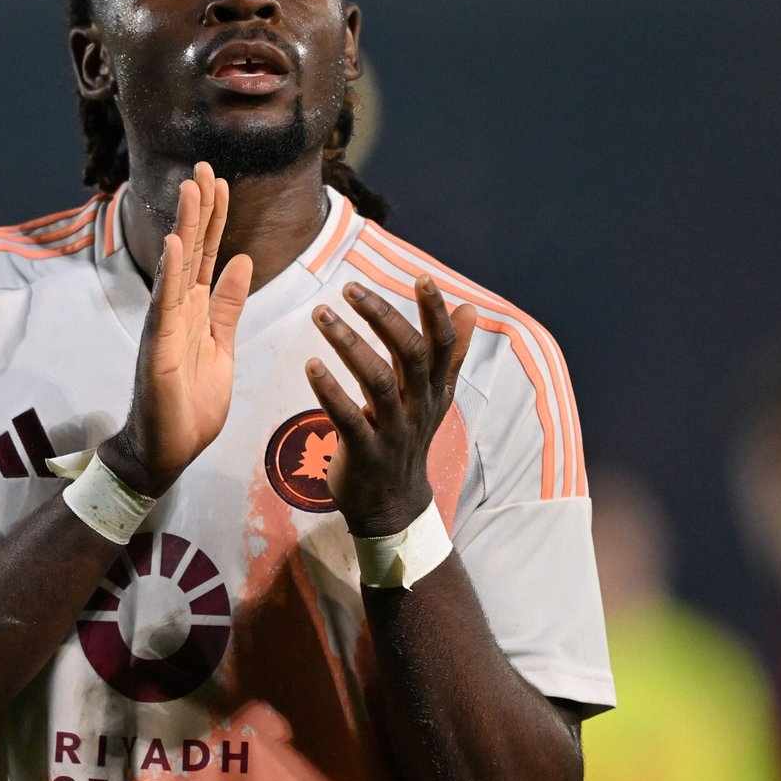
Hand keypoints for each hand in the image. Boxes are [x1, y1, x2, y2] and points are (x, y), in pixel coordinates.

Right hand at [103, 162, 252, 496]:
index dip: (214, 218)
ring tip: (191, 188)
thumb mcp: (222, 347)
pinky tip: (178, 243)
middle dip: (199, 208)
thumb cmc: (190, 405)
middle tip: (203, 165)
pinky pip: (166, 305)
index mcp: (195, 310)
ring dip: (185, 227)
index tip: (220, 181)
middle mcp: (176, 310)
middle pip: (192, 250)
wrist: (166, 451)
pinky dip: (172, 273)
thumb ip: (229, 306)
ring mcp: (164, 327)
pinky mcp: (157, 348)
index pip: (207, 254)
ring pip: (178, 268)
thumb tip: (242, 261)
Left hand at [306, 277, 476, 538]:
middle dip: (382, 316)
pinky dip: (330, 390)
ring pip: (377, 380)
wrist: (393, 503)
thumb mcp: (433, 397)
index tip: (421, 277)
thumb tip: (469, 308)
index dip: (434, 311)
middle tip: (350, 287)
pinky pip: (348, 417)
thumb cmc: (408, 438)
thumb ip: (450, 352)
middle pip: (410, 354)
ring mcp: (394, 430)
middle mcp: (418, 406)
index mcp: (433, 389)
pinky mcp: (365, 451)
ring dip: (349, 343)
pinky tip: (311, 365)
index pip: (442, 344)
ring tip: (322, 315)